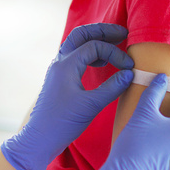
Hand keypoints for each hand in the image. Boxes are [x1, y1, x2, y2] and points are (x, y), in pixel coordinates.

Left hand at [1, 23, 133, 169]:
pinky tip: (101, 62)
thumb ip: (112, 88)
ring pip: (76, 44)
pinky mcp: (59, 78)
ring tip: (115, 43)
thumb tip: (130, 74)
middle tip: (123, 32)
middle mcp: (60, 62)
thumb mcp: (91, 106)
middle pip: (81, 35)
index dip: (114, 53)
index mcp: (66, 65)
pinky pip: (75, 56)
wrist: (40, 138)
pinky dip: (89, 53)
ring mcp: (58, 69)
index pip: (94, 46)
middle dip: (102, 31)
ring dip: (95, 40)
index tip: (129, 66)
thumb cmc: (62, 123)